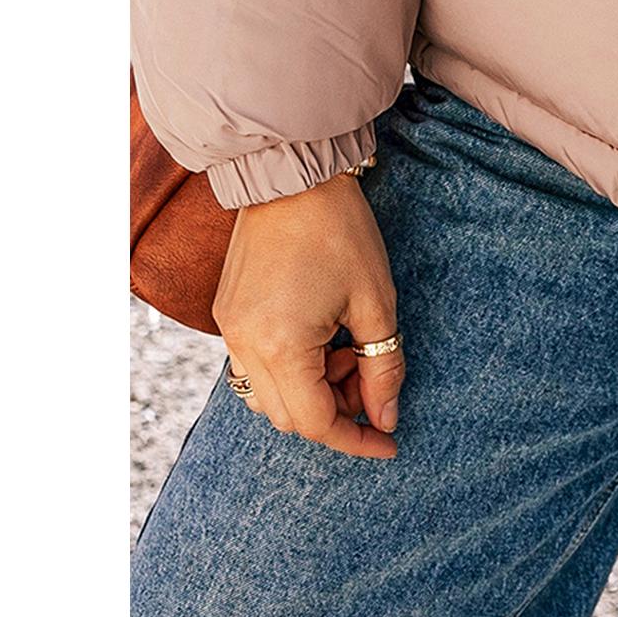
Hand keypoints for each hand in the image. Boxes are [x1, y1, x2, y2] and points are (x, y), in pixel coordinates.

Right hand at [212, 172, 403, 459]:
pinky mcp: (228, 314)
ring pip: (270, 394)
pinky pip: (256, 364)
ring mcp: (230, 330)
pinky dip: (292, 366)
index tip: (389, 442)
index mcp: (280, 347)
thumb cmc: (339, 232)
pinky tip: (324, 334)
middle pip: (289, 416)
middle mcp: (244, 346)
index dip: (355, 438)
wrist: (292, 175)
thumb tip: (385, 419)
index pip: (315, 422)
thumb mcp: (375, 301)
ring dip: (313, 389)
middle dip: (337, 408)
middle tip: (372, 373)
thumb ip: (382, 366)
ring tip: (349, 346)